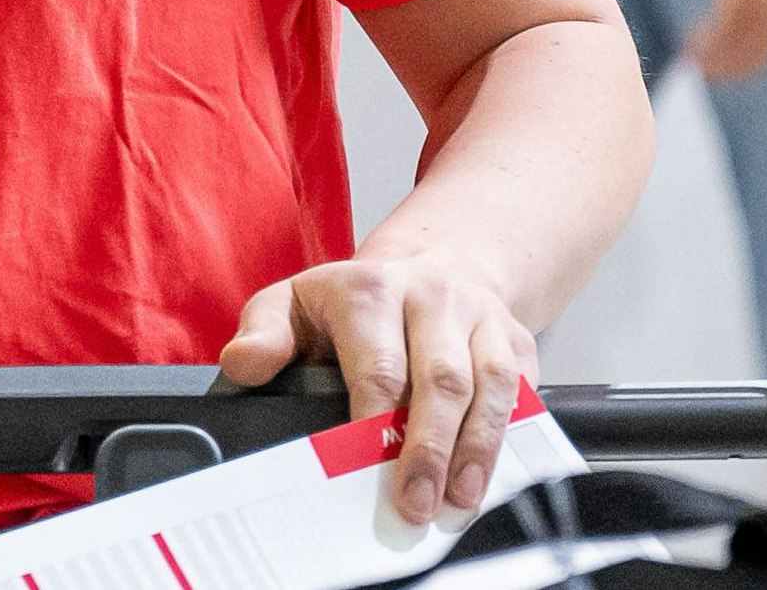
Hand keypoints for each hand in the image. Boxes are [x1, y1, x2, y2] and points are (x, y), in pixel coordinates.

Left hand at [222, 249, 537, 525]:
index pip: (378, 365)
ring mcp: (480, 317)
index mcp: (370, 288)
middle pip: (440, 380)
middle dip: (428, 448)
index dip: (375, 423)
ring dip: (477, 449)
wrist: (429, 264)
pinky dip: (510, 437)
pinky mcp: (516, 339)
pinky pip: (523, 392)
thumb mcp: (293, 302)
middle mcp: (431, 297)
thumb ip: (264, 333)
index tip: (364, 465)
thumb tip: (243, 363)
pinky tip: (492, 473)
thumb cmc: (353, 299)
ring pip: (490, 386)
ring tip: (459, 498)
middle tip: (415, 502)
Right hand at [685, 0, 766, 82]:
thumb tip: (735, 33)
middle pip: (745, 55)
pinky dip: (704, 39)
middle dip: (722, 67)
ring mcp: (755, 10)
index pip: (760, 57)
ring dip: (709, 56)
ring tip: (690, 59)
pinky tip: (689, 41)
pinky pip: (718, 28)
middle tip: (700, 72)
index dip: (738, 70)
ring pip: (729, 44)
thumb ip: (752, 15)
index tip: (718, 74)